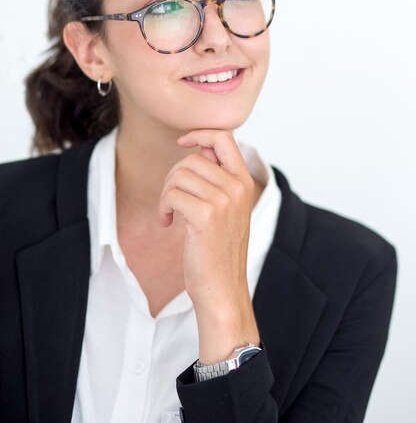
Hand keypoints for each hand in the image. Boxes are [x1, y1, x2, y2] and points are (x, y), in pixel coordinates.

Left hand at [159, 129, 259, 362]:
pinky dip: (163, 208)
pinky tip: (168, 224)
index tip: (182, 142)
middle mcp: (238, 187)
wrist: (222, 289)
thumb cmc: (218, 250)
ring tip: (169, 214)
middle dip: (172, 177)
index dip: (200, 133)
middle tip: (171, 202)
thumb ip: (216, 179)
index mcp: (245, 182)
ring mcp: (224, 201)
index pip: (224, 137)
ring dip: (166, 194)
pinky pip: (172, 194)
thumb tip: (198, 148)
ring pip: (179, 174)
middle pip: (192, 159)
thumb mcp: (224, 209)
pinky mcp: (206, 216)